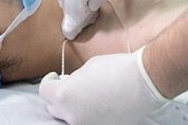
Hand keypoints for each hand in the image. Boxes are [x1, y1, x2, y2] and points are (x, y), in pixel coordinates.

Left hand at [39, 48, 165, 124]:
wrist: (143, 83)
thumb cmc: (116, 69)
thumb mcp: (88, 67)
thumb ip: (74, 79)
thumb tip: (71, 84)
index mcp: (65, 96)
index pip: (44, 91)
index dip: (49, 81)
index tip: (55, 75)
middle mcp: (72, 116)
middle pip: (54, 108)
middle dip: (58, 96)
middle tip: (69, 85)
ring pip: (70, 119)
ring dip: (72, 107)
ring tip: (86, 96)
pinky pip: (88, 123)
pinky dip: (88, 115)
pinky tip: (99, 104)